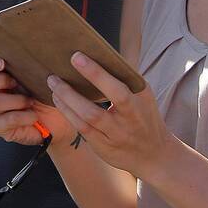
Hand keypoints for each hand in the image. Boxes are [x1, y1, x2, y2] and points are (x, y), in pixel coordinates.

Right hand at [0, 49, 73, 146]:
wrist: (64, 114)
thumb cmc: (51, 86)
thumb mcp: (42, 67)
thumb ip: (29, 54)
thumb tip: (30, 35)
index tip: (2, 64)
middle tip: (14, 82)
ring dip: (13, 100)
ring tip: (30, 101)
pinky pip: (1, 121)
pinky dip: (21, 117)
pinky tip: (33, 115)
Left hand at [48, 52, 169, 177]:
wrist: (154, 154)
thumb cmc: (144, 116)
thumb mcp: (143, 96)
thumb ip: (125, 78)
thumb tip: (101, 53)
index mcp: (138, 105)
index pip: (117, 89)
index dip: (96, 74)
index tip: (76, 57)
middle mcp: (126, 124)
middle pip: (95, 112)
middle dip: (71, 93)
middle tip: (53, 76)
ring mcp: (114, 138)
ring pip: (85, 122)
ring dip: (66, 102)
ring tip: (53, 84)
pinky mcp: (103, 147)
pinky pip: (82, 129)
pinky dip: (68, 113)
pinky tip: (59, 100)